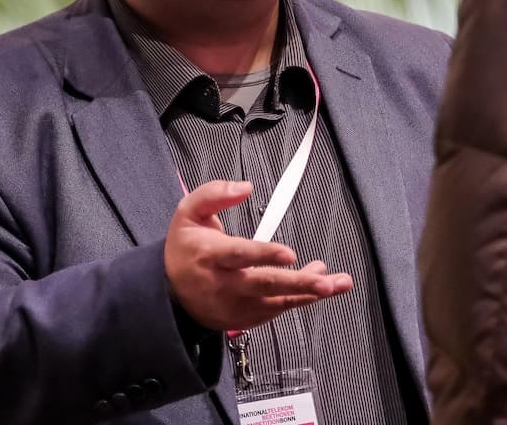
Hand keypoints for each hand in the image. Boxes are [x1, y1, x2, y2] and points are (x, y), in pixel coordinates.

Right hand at [165, 180, 351, 331]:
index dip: (265, 255)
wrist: (169, 295)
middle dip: (297, 283)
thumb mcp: (188, 212)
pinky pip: (278, 310)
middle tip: (324, 281)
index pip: (240, 256)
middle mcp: (224, 284)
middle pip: (264, 285)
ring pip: (277, 302)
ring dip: (309, 293)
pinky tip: (322, 287)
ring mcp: (236, 305)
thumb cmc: (185, 250)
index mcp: (210, 255)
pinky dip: (301, 299)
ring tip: (337, 284)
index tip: (290, 254)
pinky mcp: (246, 318)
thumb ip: (214, 194)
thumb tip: (245, 187)